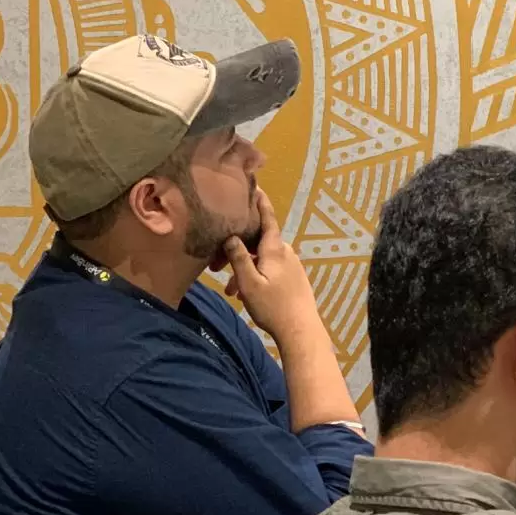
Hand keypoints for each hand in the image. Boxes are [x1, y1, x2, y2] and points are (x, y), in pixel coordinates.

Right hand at [223, 190, 325, 348]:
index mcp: (274, 249)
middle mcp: (285, 252)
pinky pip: (268, 268)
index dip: (260, 202)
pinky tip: (242, 293)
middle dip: (236, 248)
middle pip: (257, 240)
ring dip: (243, 268)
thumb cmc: (273, 306)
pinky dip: (254, 275)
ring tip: (229, 289)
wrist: (300, 329)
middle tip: (215, 264)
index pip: (267, 218)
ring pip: (260, 258)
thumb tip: (231, 236)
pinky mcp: (292, 277)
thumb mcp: (249, 283)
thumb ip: (238, 258)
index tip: (254, 185)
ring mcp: (290, 264)